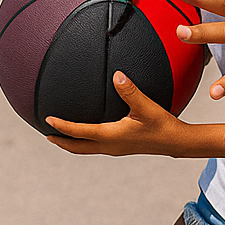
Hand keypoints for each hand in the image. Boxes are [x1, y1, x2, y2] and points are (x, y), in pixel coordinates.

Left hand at [45, 72, 186, 155]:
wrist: (177, 142)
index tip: (48, 119)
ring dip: (72, 143)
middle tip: (47, 135)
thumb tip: (117, 75)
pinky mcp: (121, 147)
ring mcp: (115, 148)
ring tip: (61, 136)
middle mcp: (110, 145)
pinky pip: (96, 147)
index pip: (79, 132)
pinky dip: (85, 142)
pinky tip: (89, 133)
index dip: (62, 126)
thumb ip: (130, 91)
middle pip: (78, 147)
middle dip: (61, 142)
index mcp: (110, 136)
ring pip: (86, 149)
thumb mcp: (146, 107)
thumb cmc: (162, 126)